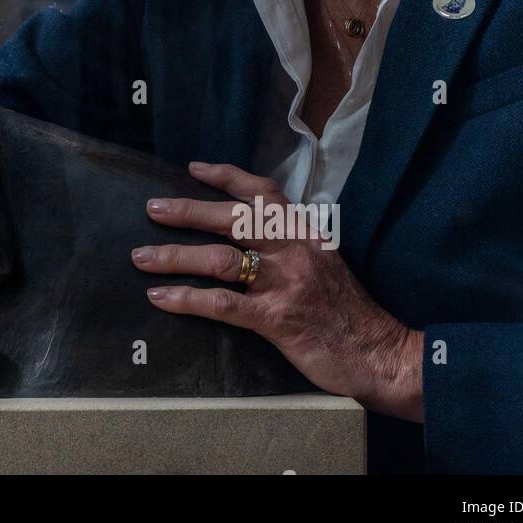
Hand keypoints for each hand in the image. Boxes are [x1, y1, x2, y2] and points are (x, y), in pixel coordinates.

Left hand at [132, 161, 423, 420]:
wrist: (381, 353)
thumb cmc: (348, 312)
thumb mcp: (323, 262)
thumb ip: (290, 244)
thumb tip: (248, 236)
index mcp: (304, 232)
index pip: (261, 192)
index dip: (225, 177)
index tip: (192, 169)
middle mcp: (293, 249)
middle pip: (231, 218)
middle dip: (187, 211)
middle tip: (152, 208)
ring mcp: (285, 282)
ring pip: (219, 258)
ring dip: (174, 256)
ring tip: (141, 258)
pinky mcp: (277, 318)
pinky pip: (223, 303)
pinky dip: (187, 298)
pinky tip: (161, 297)